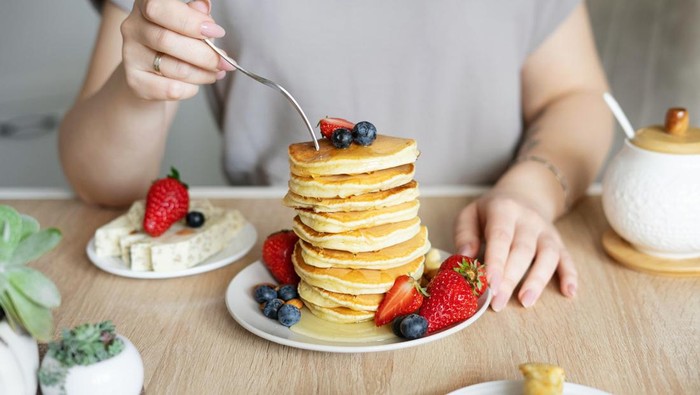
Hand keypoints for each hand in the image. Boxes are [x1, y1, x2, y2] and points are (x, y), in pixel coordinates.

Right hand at [120, 0, 233, 99]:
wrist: (153, 74)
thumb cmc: (177, 42)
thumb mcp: (188, 23)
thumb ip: (196, 15)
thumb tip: (204, 5)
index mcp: (146, 5)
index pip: (161, 9)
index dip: (191, 21)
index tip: (217, 31)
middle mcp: (133, 27)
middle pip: (167, 40)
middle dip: (204, 54)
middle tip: (225, 62)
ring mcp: (130, 55)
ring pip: (174, 68)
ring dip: (203, 74)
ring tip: (216, 73)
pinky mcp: (135, 81)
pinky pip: (171, 89)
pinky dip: (190, 89)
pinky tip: (195, 85)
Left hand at [453, 191, 576, 310]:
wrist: (523, 194)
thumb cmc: (491, 212)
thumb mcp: (470, 214)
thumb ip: (465, 235)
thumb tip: (463, 259)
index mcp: (503, 210)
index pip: (500, 237)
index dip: (496, 262)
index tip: (489, 284)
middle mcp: (528, 219)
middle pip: (522, 250)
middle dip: (511, 278)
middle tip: (498, 302)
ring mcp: (546, 230)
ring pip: (548, 255)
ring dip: (538, 279)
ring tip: (526, 302)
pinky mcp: (559, 241)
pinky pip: (567, 257)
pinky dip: (570, 275)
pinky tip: (569, 293)